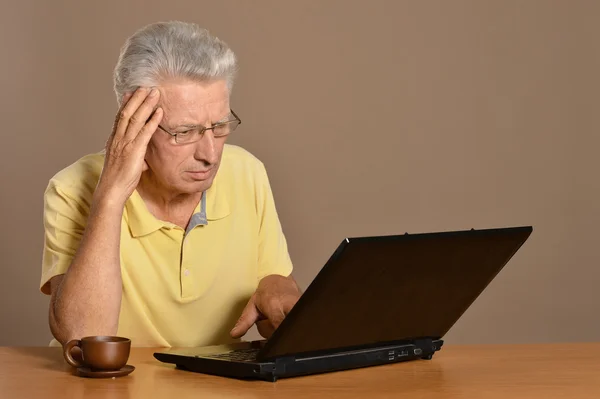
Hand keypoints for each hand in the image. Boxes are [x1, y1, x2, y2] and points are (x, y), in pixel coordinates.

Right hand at [96, 87, 162, 205]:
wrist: (111, 191)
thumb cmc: (118, 180)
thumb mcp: (125, 164)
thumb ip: (133, 157)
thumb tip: (142, 160)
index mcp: (115, 140)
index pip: (120, 117)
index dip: (127, 103)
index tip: (132, 92)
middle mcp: (118, 139)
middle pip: (128, 113)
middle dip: (138, 98)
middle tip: (146, 86)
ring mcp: (125, 144)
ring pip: (136, 119)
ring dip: (146, 104)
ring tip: (155, 93)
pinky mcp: (134, 151)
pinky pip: (145, 133)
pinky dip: (153, 121)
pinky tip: (159, 112)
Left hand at [230, 275, 300, 338]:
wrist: (280, 280)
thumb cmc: (266, 293)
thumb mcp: (252, 306)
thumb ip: (244, 321)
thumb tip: (234, 334)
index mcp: (273, 304)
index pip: (278, 324)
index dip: (275, 333)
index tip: (271, 339)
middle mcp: (288, 304)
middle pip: (287, 328)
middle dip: (281, 334)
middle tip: (275, 330)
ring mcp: (300, 306)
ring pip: (295, 327)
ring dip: (287, 329)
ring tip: (281, 325)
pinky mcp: (306, 309)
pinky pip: (300, 323)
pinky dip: (293, 327)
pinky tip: (289, 324)